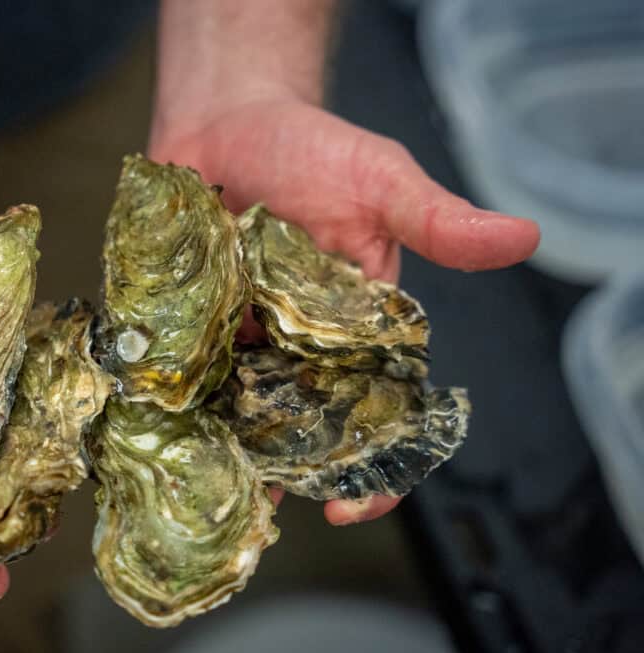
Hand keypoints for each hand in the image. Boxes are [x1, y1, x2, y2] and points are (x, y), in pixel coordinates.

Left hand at [150, 97, 538, 524]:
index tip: (352, 508)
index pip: (373, 408)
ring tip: (202, 484)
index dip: (371, 464)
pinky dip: (168, 398)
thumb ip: (435, 220)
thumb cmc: (311, 148)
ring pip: (234, 410)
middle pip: (297, 426)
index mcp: (356, 328)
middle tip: (261, 510)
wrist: (228, 118)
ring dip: (220, 446)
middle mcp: (297, 345)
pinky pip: (177, 371)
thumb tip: (523, 236)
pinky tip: (154, 427)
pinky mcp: (186, 323)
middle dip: (283, 472)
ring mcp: (237, 338)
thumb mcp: (379, 181)